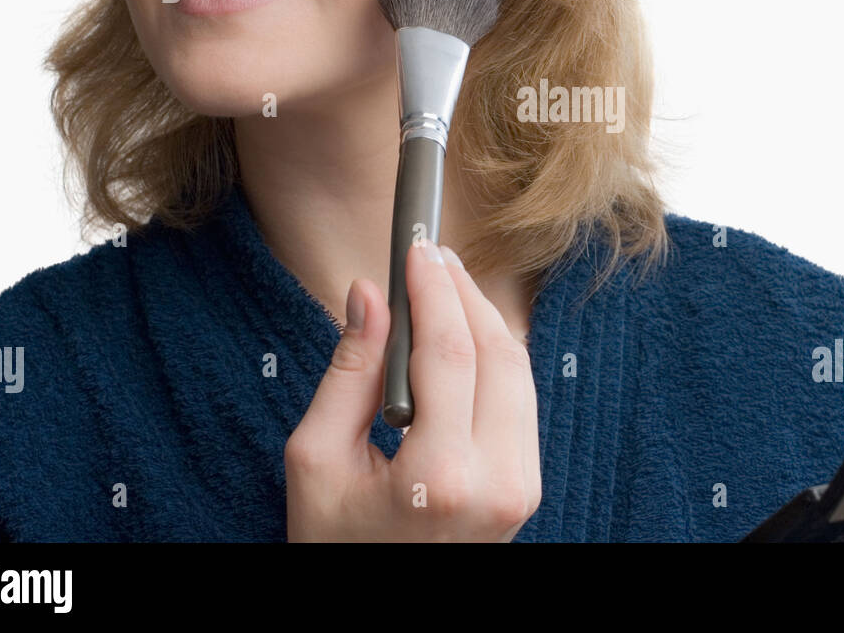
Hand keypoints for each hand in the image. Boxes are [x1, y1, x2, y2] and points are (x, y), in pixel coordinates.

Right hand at [285, 239, 540, 540]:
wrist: (379, 608)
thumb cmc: (335, 542)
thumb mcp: (316, 460)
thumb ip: (348, 372)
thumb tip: (370, 294)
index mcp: (437, 477)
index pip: (448, 353)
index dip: (434, 289)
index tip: (416, 247)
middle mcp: (495, 481)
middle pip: (496, 353)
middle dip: (464, 294)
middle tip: (431, 256)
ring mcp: (520, 487)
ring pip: (518, 371)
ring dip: (483, 318)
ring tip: (444, 285)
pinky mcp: (526, 486)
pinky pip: (521, 400)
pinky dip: (495, 355)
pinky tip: (463, 332)